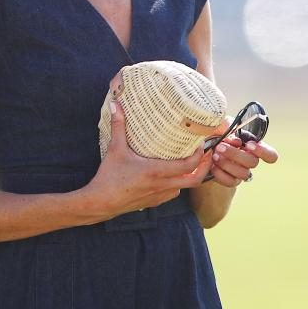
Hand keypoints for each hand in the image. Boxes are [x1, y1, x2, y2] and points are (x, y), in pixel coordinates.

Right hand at [81, 100, 212, 220]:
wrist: (100, 203)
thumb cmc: (109, 177)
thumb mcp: (115, 149)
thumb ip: (118, 126)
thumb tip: (115, 104)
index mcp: (156, 171)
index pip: (188, 166)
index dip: (200, 155)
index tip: (201, 144)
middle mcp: (162, 185)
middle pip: (195, 180)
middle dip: (205, 167)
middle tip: (207, 154)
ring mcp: (159, 196)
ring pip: (185, 187)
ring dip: (191, 176)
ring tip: (191, 162)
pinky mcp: (154, 202)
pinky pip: (173, 193)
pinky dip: (178, 184)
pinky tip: (172, 174)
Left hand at [206, 117, 278, 187]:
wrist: (205, 151)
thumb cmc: (217, 137)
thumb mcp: (221, 127)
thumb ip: (226, 123)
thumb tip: (230, 125)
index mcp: (253, 147)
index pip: (270, 154)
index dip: (263, 151)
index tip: (249, 145)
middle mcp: (250, 161)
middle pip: (253, 162)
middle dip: (235, 154)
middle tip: (220, 147)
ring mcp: (242, 172)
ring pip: (243, 173)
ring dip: (227, 164)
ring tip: (215, 155)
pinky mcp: (231, 181)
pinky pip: (230, 182)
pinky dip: (220, 174)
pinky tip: (213, 166)